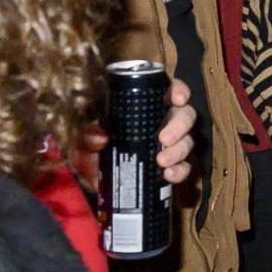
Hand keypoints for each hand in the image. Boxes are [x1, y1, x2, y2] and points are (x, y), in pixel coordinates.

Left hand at [70, 79, 197, 192]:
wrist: (91, 181)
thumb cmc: (90, 151)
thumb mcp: (83, 140)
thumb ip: (88, 135)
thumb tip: (100, 137)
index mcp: (143, 107)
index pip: (168, 90)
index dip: (179, 90)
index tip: (178, 99)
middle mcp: (161, 122)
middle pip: (185, 115)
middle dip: (179, 126)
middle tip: (164, 139)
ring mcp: (169, 145)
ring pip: (187, 141)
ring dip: (179, 150)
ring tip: (162, 161)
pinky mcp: (170, 167)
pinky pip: (185, 167)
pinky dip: (181, 171)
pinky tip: (169, 175)